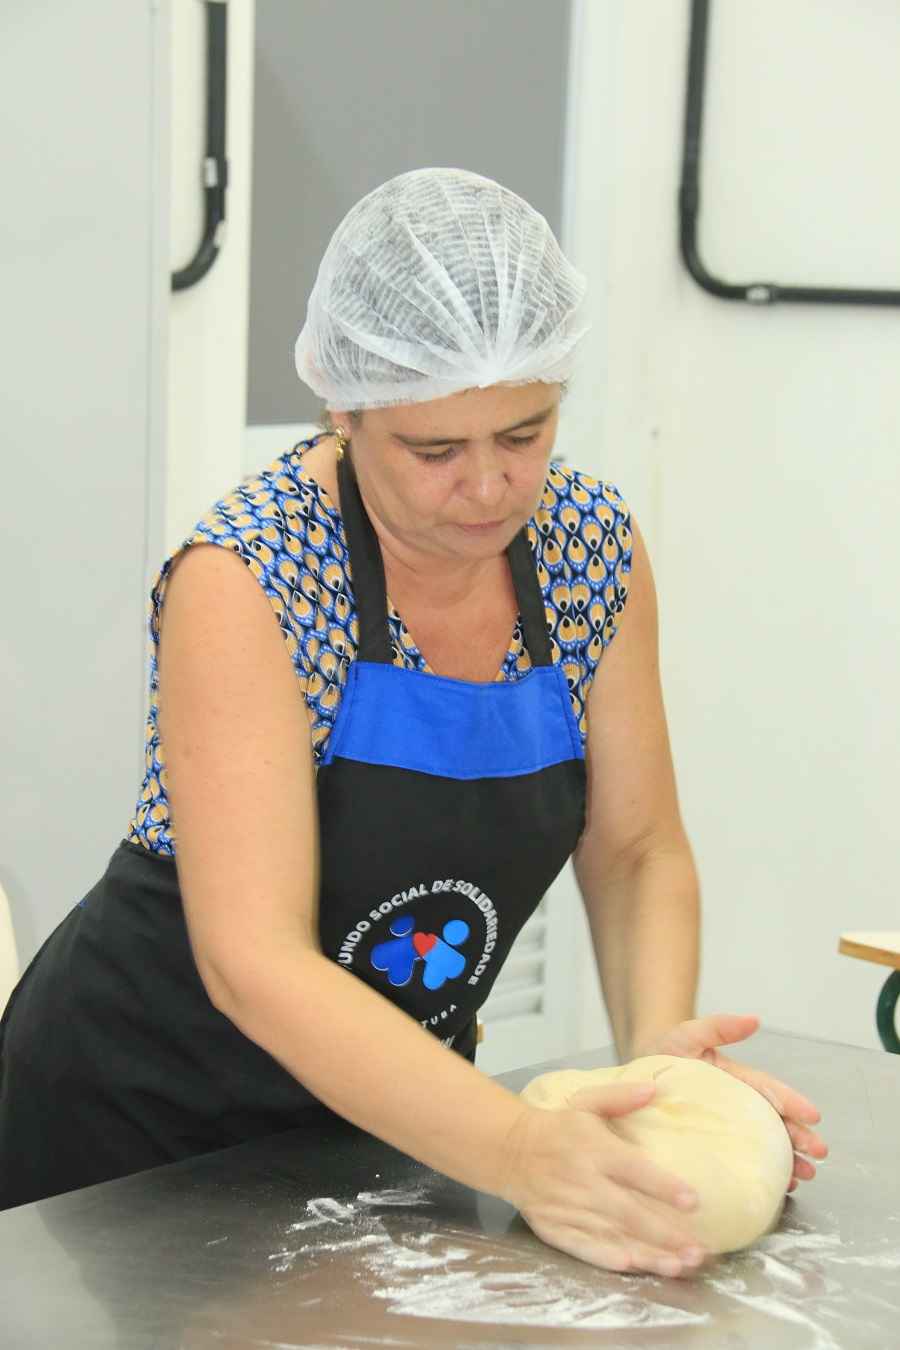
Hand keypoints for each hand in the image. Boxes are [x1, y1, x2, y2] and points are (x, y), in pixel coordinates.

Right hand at [501, 1085, 708, 1276]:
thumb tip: (654, 1088)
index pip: (635, 1170)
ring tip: (678, 1266)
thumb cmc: (558, 1126)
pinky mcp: (555, 1228)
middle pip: (628, 1212)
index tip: (694, 1201)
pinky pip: (584, 1248)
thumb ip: (620, 1097)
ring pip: (612, 1236)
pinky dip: (606, 1259)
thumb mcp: (585, 1102)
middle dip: (664, 1234)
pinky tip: (631, 1267)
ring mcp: (569, 1209)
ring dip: (646, 1254)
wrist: (510, 1149)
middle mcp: (584, 1182)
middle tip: (697, 1251)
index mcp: (595, 1149)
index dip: (664, 1186)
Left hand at [641, 1013, 827, 1191]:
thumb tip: (754, 1019)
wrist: (633, 1077)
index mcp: (737, 1080)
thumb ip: (719, 1027)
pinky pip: (741, 1163)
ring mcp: (727, 1128)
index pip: (770, 1091)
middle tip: (819, 1154)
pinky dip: (763, 1174)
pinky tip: (778, 1187)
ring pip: (766, 1146)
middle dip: (800, 1137)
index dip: (792, 1103)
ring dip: (789, 1160)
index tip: (813, 1115)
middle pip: (776, 1122)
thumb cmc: (664, 1051)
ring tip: (805, 1175)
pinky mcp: (712, 1148)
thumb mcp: (689, 1034)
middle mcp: (738, 1106)